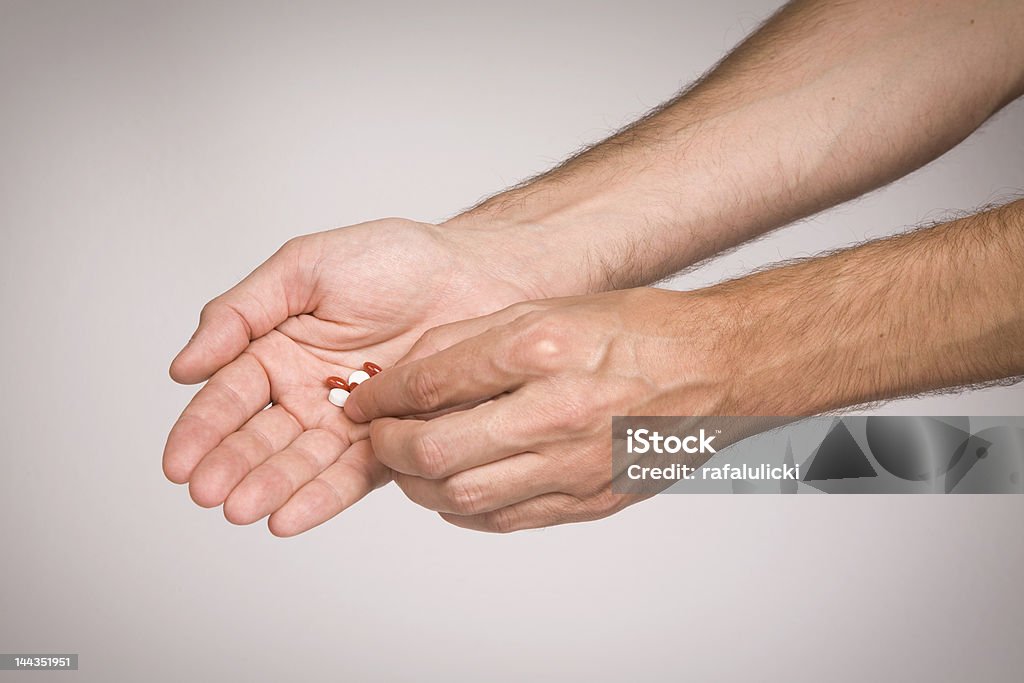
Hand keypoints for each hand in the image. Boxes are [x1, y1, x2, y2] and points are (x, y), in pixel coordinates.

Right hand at [163, 218, 538, 535]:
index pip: (230, 395)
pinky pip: (351, 474)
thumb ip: (242, 313)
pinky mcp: (389, 442)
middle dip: (232, 466)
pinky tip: (289, 517)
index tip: (177, 463)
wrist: (475, 274)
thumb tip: (184, 367)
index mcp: (279, 350)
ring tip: (245, 510)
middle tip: (210, 493)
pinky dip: (321, 497)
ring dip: (271, 487)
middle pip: (261, 437)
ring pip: (301, 462)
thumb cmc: (394, 260)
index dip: (201, 429)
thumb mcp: (304, 268)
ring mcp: (347, 420)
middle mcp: (307, 391)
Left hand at [344, 288, 734, 531]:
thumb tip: (408, 372)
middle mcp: (556, 410)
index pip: (432, 382)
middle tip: (377, 436)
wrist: (713, 369)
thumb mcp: (548, 309)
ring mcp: (574, 464)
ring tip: (412, 462)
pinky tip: (456, 486)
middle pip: (435, 450)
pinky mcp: (590, 500)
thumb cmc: (637, 331)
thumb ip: (473, 341)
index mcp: (542, 348)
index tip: (363, 399)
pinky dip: (465, 509)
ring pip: (462, 497)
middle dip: (388, 447)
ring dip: (419, 484)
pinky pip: (505, 520)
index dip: (382, 396)